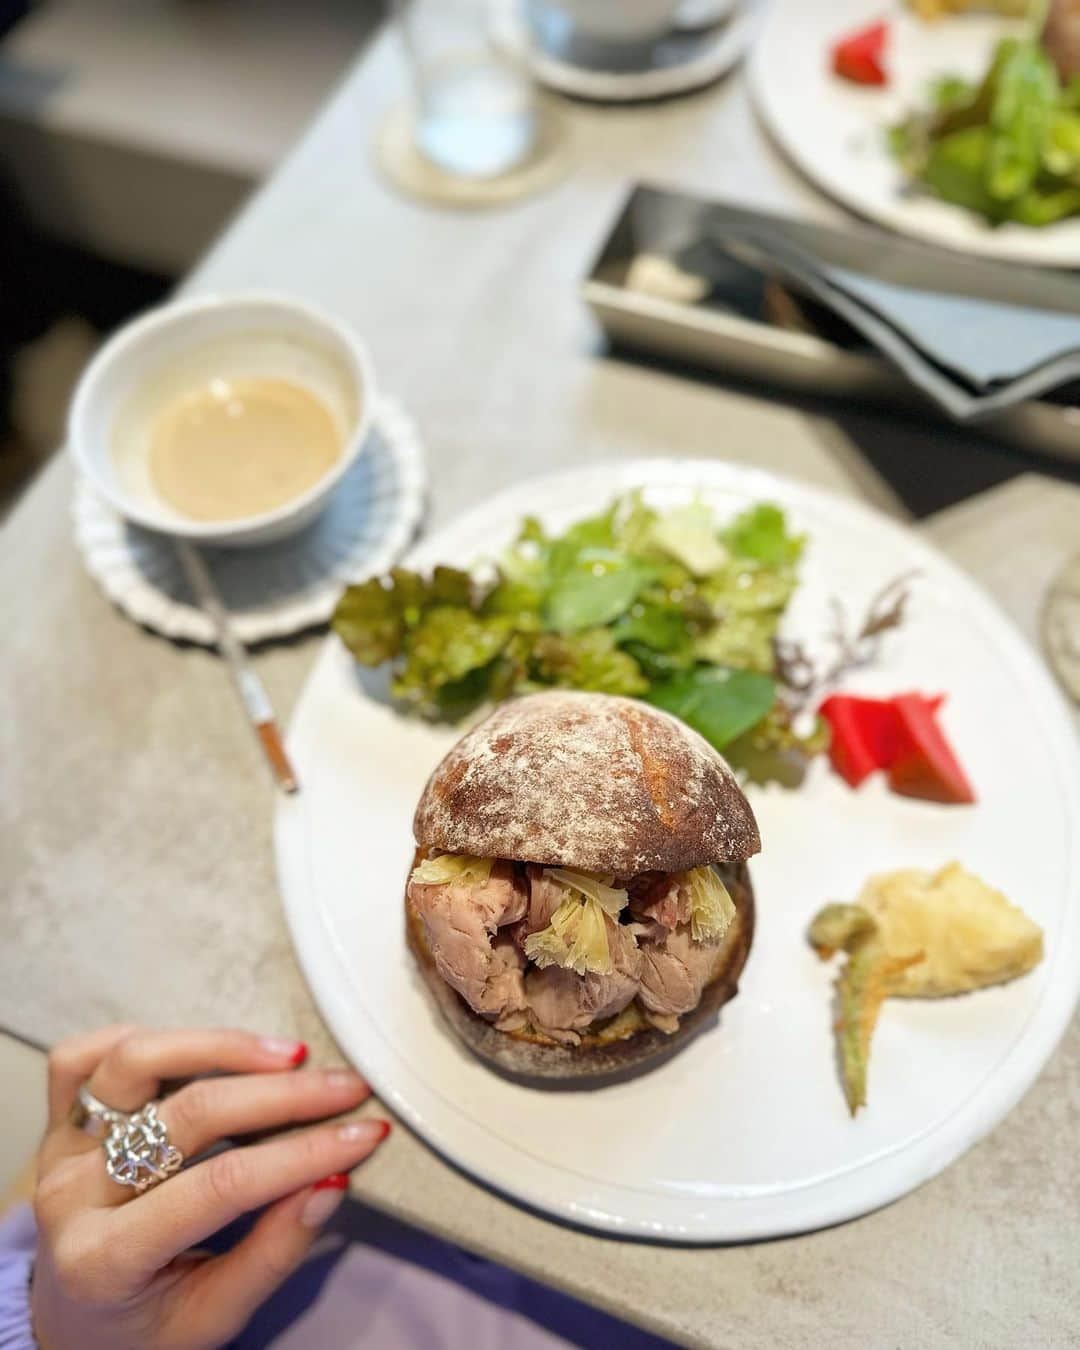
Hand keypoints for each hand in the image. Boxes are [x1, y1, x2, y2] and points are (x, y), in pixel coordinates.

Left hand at [30, 1025, 389, 1349]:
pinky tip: (201, 1050)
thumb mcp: (212, 1318)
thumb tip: (331, 1182)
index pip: (220, 1186)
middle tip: (345, 1088)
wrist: (69, 1328)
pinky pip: (81, 1058)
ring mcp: (58, 1153)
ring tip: (289, 1055)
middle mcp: (71, 1196)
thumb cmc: (144, 1328)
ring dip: (220, 1047)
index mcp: (105, 1260)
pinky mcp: (57, 1125)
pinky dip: (143, 1040)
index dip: (300, 1153)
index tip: (362, 1134)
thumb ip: (270, 1254)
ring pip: (132, 1064)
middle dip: (283, 1095)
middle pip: (188, 1114)